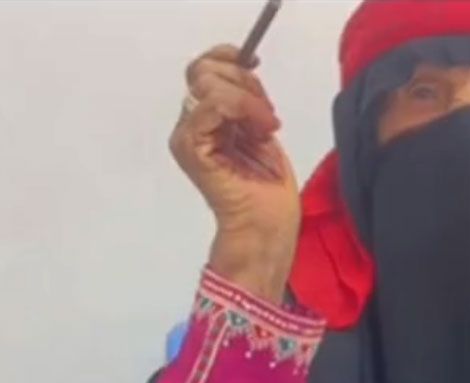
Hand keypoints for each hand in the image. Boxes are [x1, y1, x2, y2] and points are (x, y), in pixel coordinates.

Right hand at [170, 44, 300, 302]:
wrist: (268, 224)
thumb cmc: (269, 189)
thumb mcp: (261, 132)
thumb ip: (248, 104)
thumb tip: (248, 70)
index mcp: (205, 120)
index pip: (204, 70)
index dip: (228, 58)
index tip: (255, 61)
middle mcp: (190, 125)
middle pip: (204, 72)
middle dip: (243, 81)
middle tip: (267, 111)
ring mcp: (187, 137)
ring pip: (209, 86)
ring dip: (247, 99)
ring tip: (266, 126)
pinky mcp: (192, 148)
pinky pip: (212, 107)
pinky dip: (243, 108)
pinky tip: (263, 130)